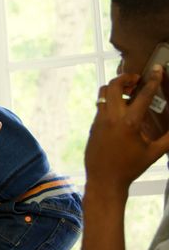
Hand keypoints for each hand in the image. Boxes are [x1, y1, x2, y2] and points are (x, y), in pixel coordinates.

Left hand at [85, 67, 168, 195]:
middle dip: (126, 77)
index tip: (156, 69)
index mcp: (130, 122)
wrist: (104, 180)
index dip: (152, 80)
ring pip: (104, 93)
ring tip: (129, 92)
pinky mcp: (93, 125)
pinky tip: (121, 109)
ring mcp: (100, 120)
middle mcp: (112, 117)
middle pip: (115, 85)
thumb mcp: (154, 152)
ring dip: (116, 88)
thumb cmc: (130, 168)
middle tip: (137, 80)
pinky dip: (111, 101)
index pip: (143, 94)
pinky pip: (101, 106)